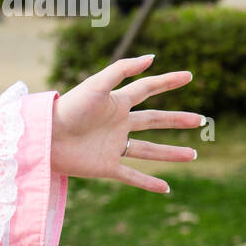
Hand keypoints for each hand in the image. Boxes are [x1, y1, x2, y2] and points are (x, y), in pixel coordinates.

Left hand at [50, 54, 202, 192]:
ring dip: (171, 152)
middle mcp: (118, 124)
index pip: (147, 89)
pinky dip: (148, 182)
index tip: (189, 75)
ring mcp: (113, 146)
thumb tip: (152, 57)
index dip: (167, 81)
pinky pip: (131, 175)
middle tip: (201, 120)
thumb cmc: (68, 108)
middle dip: (177, 120)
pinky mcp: (105, 166)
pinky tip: (166, 188)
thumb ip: (122, 70)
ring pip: (149, 150)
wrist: (44, 137)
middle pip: (154, 120)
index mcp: (116, 102)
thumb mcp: (96, 84)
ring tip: (194, 154)